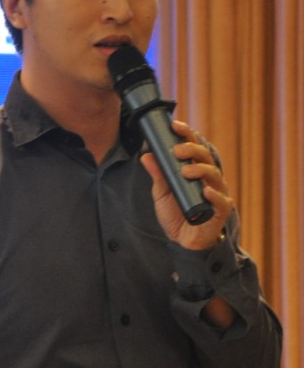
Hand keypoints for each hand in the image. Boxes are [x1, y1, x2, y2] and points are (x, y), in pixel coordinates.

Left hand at [140, 120, 233, 250]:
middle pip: (205, 156)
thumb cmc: (176, 215)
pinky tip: (205, 190)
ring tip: (186, 171)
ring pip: (214, 174)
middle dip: (192, 149)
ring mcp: (217, 193)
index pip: (194, 147)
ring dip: (200, 169)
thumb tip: (146, 156)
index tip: (175, 125)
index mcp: (195, 170)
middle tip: (177, 151)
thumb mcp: (162, 194)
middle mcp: (208, 178)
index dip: (187, 134)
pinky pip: (221, 200)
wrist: (184, 242)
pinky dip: (213, 194)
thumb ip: (157, 175)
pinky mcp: (220, 211)